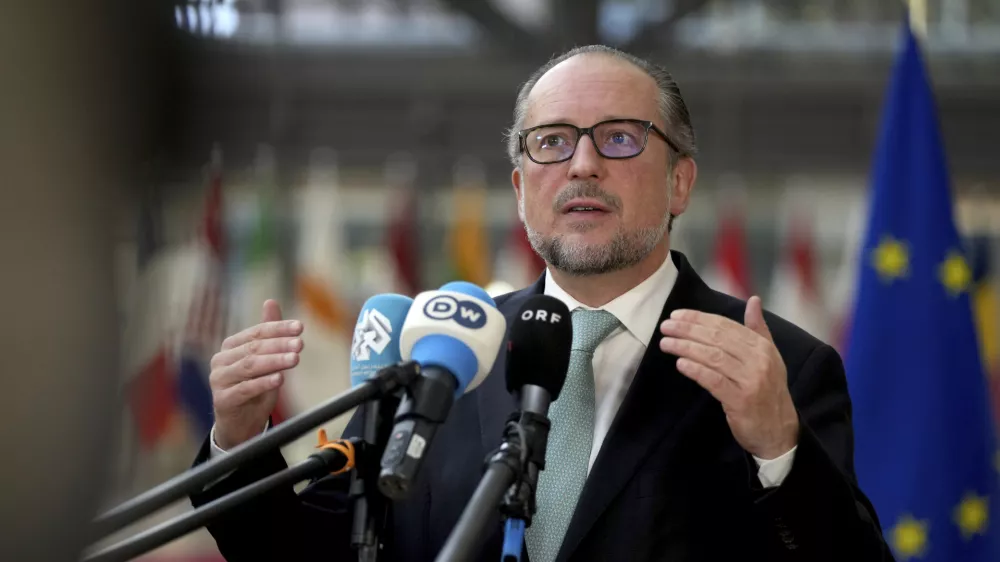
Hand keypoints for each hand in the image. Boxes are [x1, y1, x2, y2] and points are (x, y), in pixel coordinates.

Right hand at [210, 299, 303, 449]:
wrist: (239, 424)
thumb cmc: (254, 388)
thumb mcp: (264, 359)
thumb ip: (267, 334)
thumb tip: (271, 302)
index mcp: (231, 346)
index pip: (257, 332)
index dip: (279, 328)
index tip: (300, 327)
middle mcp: (222, 360)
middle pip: (254, 348)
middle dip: (280, 344)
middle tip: (300, 344)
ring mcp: (219, 380)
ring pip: (250, 367)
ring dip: (275, 361)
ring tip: (295, 359)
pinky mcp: (223, 400)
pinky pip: (245, 389)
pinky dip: (264, 383)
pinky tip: (280, 379)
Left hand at [658, 296, 797, 459]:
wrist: (779, 431)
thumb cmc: (768, 392)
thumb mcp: (769, 358)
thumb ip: (758, 329)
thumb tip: (753, 300)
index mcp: (762, 347)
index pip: (726, 326)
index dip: (699, 318)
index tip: (677, 315)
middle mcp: (758, 360)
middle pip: (717, 338)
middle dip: (688, 330)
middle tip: (666, 327)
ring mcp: (750, 380)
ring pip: (713, 357)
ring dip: (685, 347)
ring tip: (666, 343)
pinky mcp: (740, 400)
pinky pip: (713, 380)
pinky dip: (695, 370)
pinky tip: (680, 363)